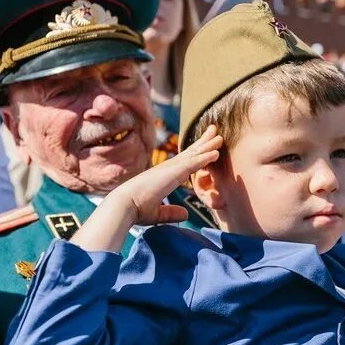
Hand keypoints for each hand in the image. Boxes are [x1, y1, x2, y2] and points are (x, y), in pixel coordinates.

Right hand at [70, 126, 222, 252]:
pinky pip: (193, 163)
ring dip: (208, 145)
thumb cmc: (136, 209)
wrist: (124, 205)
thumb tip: (186, 214)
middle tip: (215, 130)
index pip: (184, 161)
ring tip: (220, 136)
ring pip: (194, 154)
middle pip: (190, 152)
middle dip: (204, 141)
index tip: (207, 146)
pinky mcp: (173, 173)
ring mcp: (171, 169)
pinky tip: (216, 153)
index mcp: (164, 175)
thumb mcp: (158, 213)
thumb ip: (172, 212)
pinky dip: (205, 157)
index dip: (196, 153)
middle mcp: (168, 168)